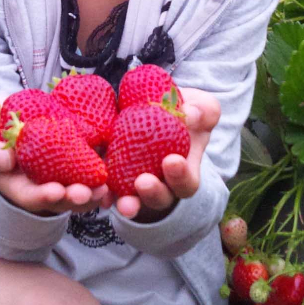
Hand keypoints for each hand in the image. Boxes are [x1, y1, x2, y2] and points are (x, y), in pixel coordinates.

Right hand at [0, 111, 109, 215]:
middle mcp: (40, 187)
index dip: (42, 195)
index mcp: (15, 183)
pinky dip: (104, 182)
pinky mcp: (79, 166)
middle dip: (72, 198)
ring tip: (103, 190)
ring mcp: (60, 179)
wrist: (14, 118)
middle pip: (58, 200)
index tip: (56, 191)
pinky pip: (92, 178)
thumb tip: (4, 161)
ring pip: (78, 194)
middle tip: (84, 193)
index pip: (28, 195)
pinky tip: (113, 180)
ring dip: (92, 195)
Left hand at [112, 88, 220, 220]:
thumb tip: (190, 115)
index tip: (172, 161)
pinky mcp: (115, 173)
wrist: (156, 103)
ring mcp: (137, 181)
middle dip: (152, 193)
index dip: (181, 177)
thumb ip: (202, 112)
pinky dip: (106, 193)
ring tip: (121, 201)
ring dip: (128, 202)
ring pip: (134, 200)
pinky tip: (101, 191)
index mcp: (185, 169)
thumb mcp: (201, 108)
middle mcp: (162, 182)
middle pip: (160, 198)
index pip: (187, 183)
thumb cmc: (186, 110)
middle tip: (143, 182)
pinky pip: (110, 189)